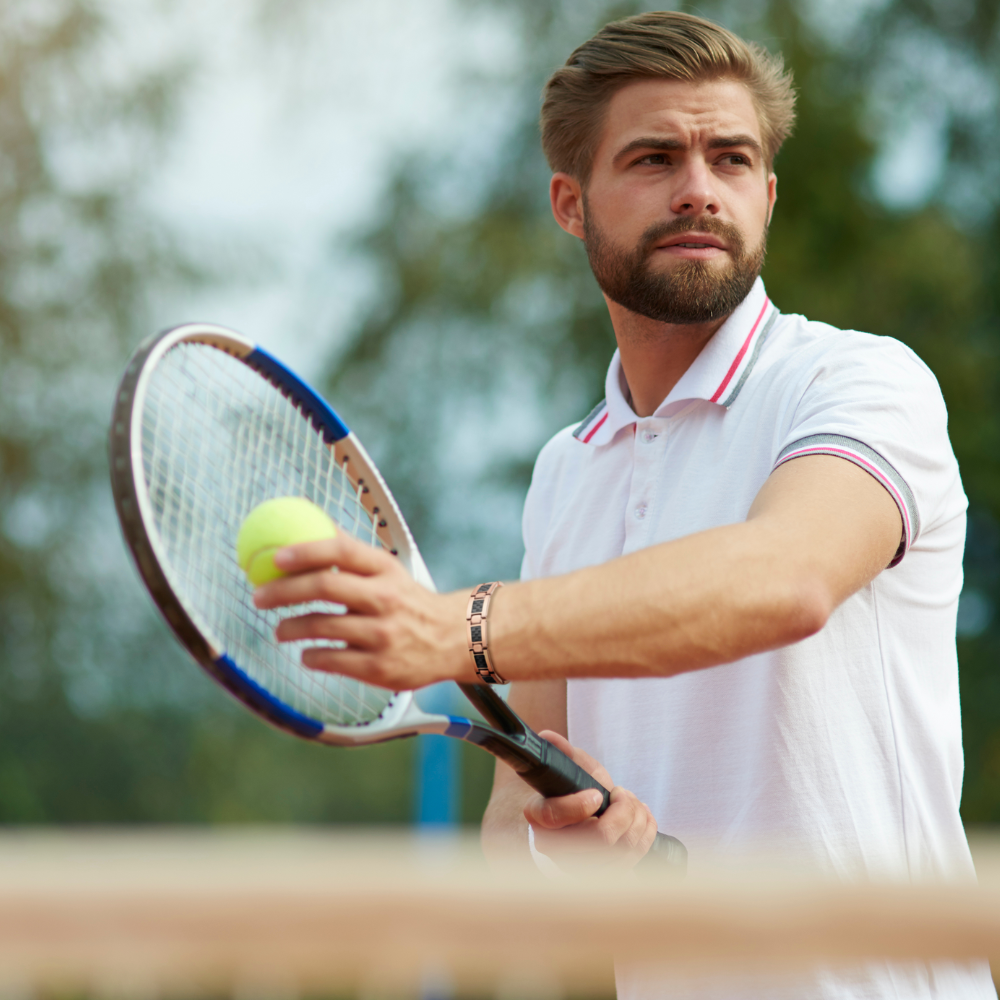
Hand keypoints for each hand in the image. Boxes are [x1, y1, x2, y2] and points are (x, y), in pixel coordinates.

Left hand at [252, 533, 470, 689]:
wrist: (451, 640)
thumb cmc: (406, 600)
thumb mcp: (387, 570)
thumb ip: (350, 551)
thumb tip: (309, 518)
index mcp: (384, 569)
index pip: (341, 550)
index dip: (305, 550)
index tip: (275, 557)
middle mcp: (385, 598)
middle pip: (325, 587)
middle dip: (283, 590)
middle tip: (259, 597)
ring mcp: (383, 634)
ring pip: (321, 627)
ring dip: (290, 628)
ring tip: (280, 630)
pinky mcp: (380, 668)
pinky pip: (330, 660)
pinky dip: (311, 656)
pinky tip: (307, 653)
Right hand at [526, 731, 657, 870]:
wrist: (582, 822)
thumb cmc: (574, 794)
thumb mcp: (570, 770)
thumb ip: (562, 753)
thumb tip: (547, 737)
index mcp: (540, 818)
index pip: (553, 816)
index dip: (578, 805)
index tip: (597, 794)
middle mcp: (555, 848)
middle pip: (599, 838)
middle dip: (623, 811)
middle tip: (623, 794)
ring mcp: (579, 867)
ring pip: (620, 850)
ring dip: (637, 820)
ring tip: (634, 804)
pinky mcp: (602, 876)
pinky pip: (633, 860)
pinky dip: (645, 835)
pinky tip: (643, 818)